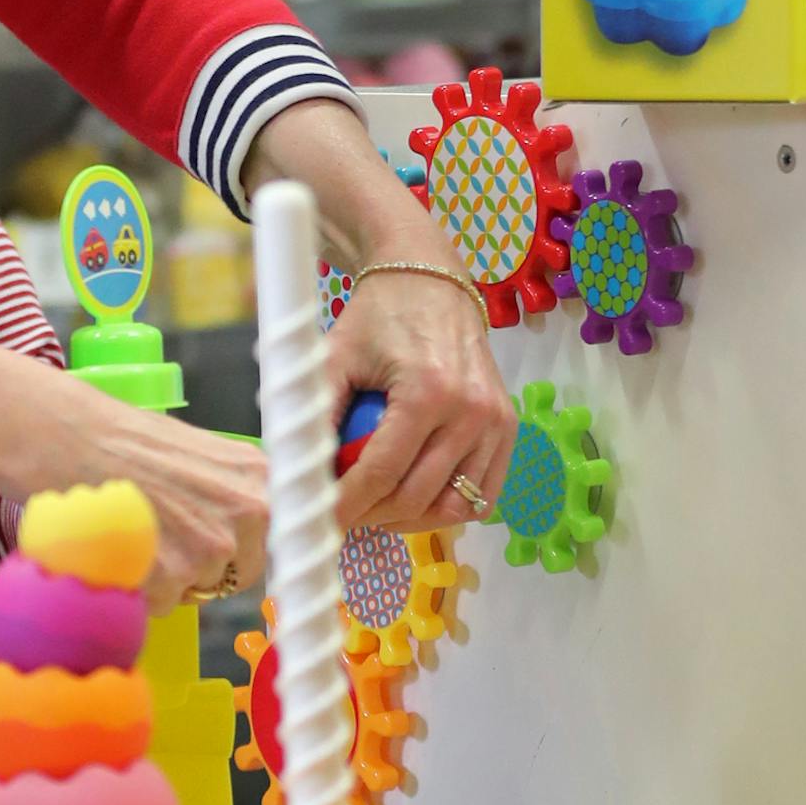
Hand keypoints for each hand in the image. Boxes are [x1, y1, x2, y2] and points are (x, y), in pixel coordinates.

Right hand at [0, 302, 264, 614]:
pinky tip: (113, 544)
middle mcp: (250, 512)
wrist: (65, 436)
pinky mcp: (173, 577)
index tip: (229, 553)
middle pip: (236, 572)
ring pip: (193, 589)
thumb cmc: (120, 439)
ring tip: (127, 529)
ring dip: (161, 575)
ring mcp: (212, 547)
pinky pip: (158, 603)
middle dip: (199, 564)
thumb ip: (229, 492)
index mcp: (261, 476)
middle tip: (155, 530)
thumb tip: (252, 536)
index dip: (248, 550)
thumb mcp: (197, 453)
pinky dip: (133, 585)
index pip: (280, 539)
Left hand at [328, 265, 515, 532]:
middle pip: (418, 496)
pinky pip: (484, 492)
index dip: (349, 504)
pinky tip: (415, 500)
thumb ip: (317, 408)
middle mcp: (471, 412)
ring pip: (456, 505)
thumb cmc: (378, 317)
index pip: (383, 472)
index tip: (323, 520)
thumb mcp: (336, 354)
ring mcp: (497, 423)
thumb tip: (296, 464)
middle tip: (343, 516)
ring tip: (376, 511)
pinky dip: (450, 506)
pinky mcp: (509, 427)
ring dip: (413, 520)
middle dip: (374, 516)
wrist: (430, 284)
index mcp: (427, 393)